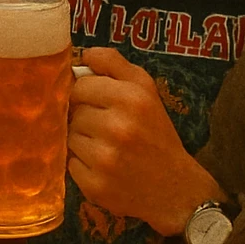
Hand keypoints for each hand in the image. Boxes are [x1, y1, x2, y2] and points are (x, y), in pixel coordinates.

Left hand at [67, 47, 222, 237]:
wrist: (175, 188)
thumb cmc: (156, 133)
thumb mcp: (146, 90)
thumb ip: (115, 64)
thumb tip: (84, 54)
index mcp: (133, 98)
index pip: (81, 85)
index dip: (86, 93)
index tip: (97, 102)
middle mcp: (119, 127)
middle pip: (74, 111)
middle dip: (85, 118)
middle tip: (106, 128)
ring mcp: (106, 159)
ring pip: (69, 137)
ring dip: (82, 141)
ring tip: (106, 148)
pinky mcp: (95, 186)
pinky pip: (70, 164)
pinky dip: (82, 165)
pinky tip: (103, 167)